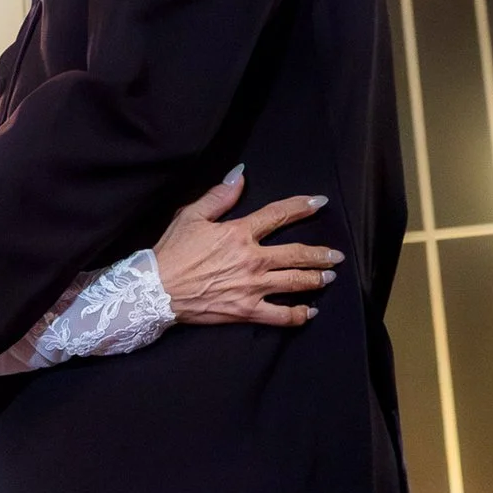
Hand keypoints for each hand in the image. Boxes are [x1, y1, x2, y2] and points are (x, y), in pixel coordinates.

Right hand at [154, 169, 340, 328]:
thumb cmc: (171, 252)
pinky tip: (310, 312)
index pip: (279, 215)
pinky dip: (298, 315)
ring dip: (316, 279)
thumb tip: (240, 176)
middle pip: (297, 254)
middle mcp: (253, 259)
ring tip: (330, 277)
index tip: (321, 203)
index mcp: (239, 233)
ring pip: (295, 283)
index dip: (302, 207)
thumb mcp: (190, 216)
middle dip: (321, 254)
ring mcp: (252, 287)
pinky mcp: (247, 311)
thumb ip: (219, 196)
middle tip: (337, 255)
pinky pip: (280, 316)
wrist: (155, 291)